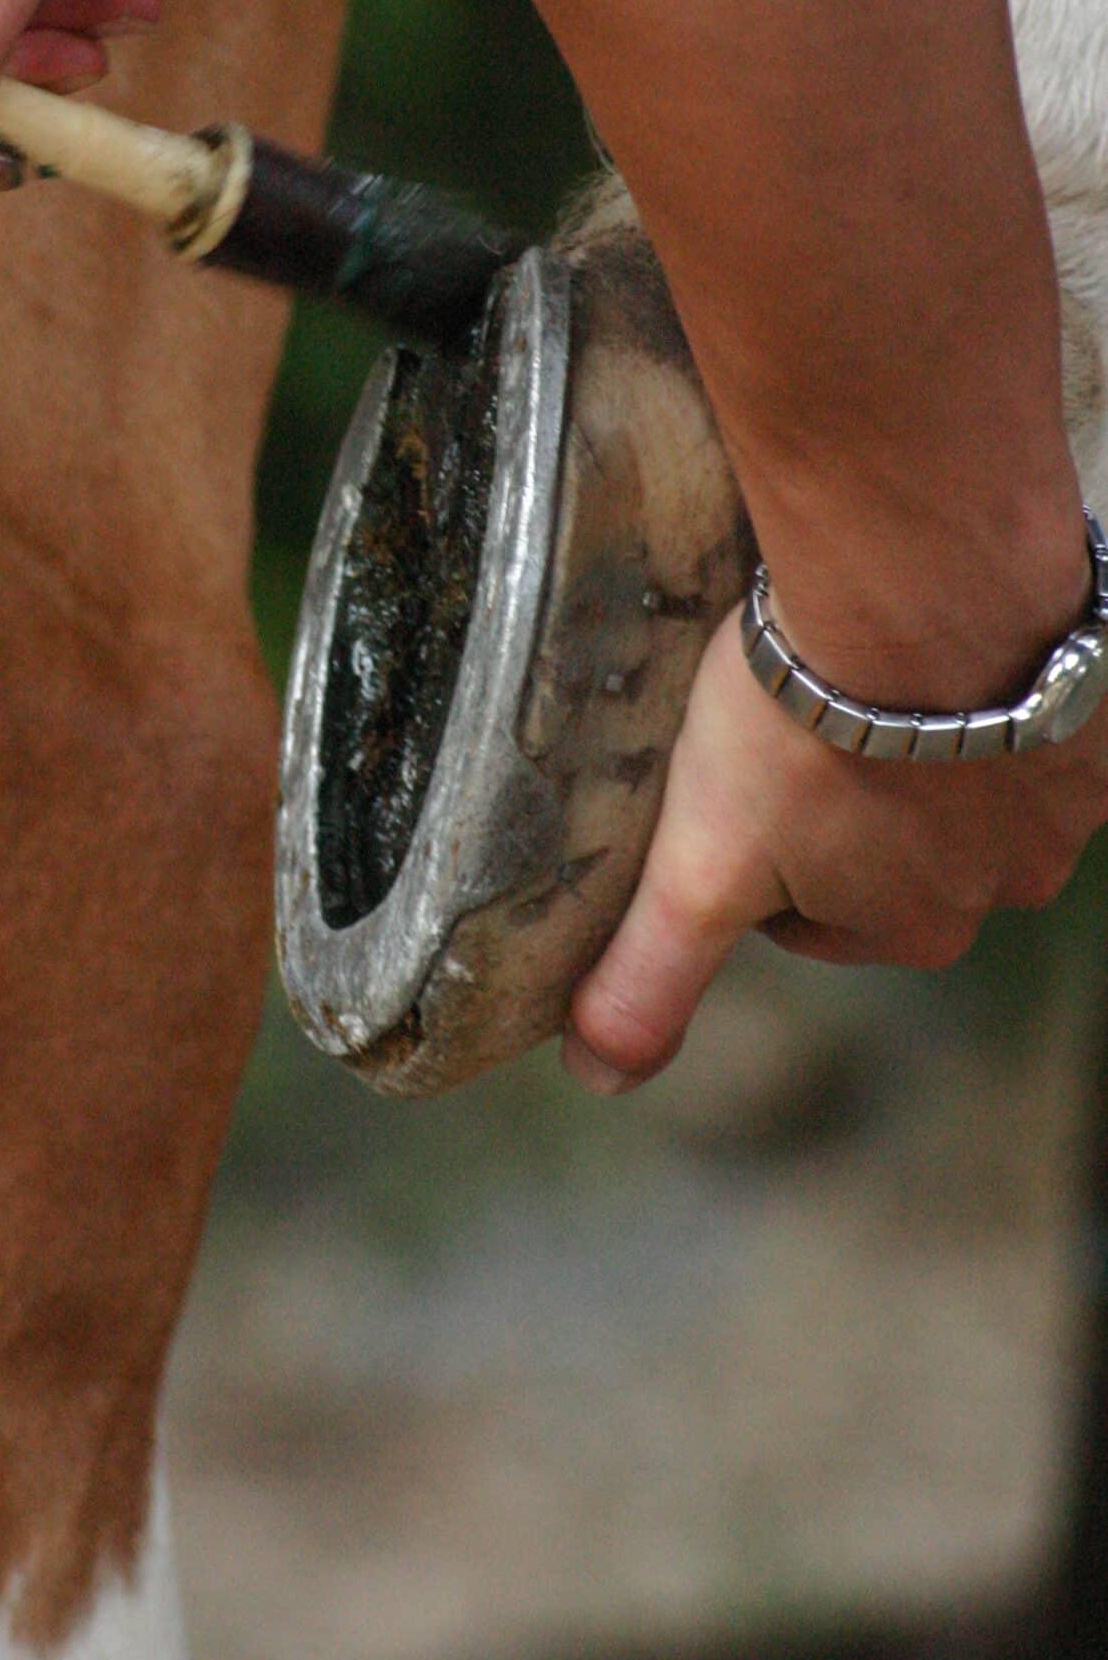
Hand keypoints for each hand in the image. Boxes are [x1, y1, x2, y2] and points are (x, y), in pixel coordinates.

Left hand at [561, 598, 1107, 1094]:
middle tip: (796, 714)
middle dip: (849, 795)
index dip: (762, 844)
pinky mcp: (1096, 712)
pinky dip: (991, 683)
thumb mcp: (697, 867)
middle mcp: (1011, 878)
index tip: (737, 780)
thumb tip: (600, 1073)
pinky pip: (1036, 708)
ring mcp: (1064, 793)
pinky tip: (940, 639)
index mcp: (915, 927)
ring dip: (923, 734)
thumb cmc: (803, 728)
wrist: (922, 586)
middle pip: (902, 848)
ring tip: (863, 665)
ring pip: (973, 775)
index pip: (816, 910)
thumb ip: (652, 974)